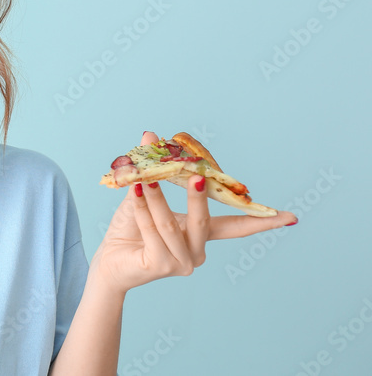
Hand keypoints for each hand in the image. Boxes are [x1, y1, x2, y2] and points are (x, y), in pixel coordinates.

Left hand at [89, 130, 296, 294]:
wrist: (109, 261)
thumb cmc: (130, 229)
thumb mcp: (143, 193)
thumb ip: (151, 169)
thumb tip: (150, 134)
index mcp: (201, 235)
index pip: (236, 227)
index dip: (262, 221)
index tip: (291, 217)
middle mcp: (197, 252)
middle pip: (205, 221)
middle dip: (198, 196)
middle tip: (195, 174)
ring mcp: (182, 263)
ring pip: (172, 224)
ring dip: (156, 199)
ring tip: (143, 180)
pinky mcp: (162, 267)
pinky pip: (153, 232)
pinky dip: (142, 210)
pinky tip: (133, 193)